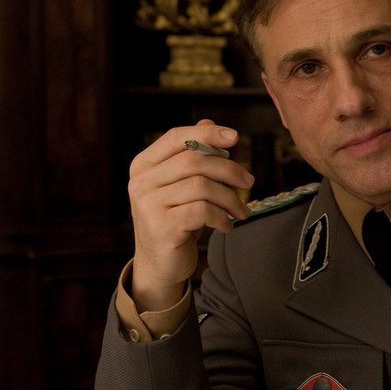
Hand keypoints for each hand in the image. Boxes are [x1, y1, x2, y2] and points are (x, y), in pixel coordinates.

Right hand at [127, 121, 253, 310]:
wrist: (160, 265)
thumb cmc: (175, 220)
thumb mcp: (181, 186)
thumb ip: (192, 156)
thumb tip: (209, 123)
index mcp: (143, 166)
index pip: (176, 138)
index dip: (207, 134)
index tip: (235, 137)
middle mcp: (141, 182)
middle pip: (194, 161)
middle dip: (228, 170)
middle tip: (249, 183)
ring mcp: (148, 205)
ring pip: (202, 186)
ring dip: (230, 198)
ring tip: (241, 211)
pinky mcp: (162, 227)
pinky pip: (203, 211)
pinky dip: (222, 217)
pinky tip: (226, 226)